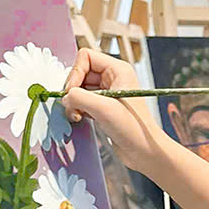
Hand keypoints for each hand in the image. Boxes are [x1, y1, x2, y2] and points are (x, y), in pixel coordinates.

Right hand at [63, 48, 172, 175]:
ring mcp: (108, 93)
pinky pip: (83, 101)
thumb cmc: (133, 128)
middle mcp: (113, 78)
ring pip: (80, 88)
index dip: (75, 73)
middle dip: (73, 90)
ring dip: (74, 102)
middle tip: (74, 107)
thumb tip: (65, 97)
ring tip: (78, 115)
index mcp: (118, 70)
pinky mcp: (104, 107)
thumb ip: (79, 97)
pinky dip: (78, 109)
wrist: (144, 152)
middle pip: (80, 73)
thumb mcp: (103, 108)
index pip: (86, 57)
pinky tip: (81, 119)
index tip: (72, 92)